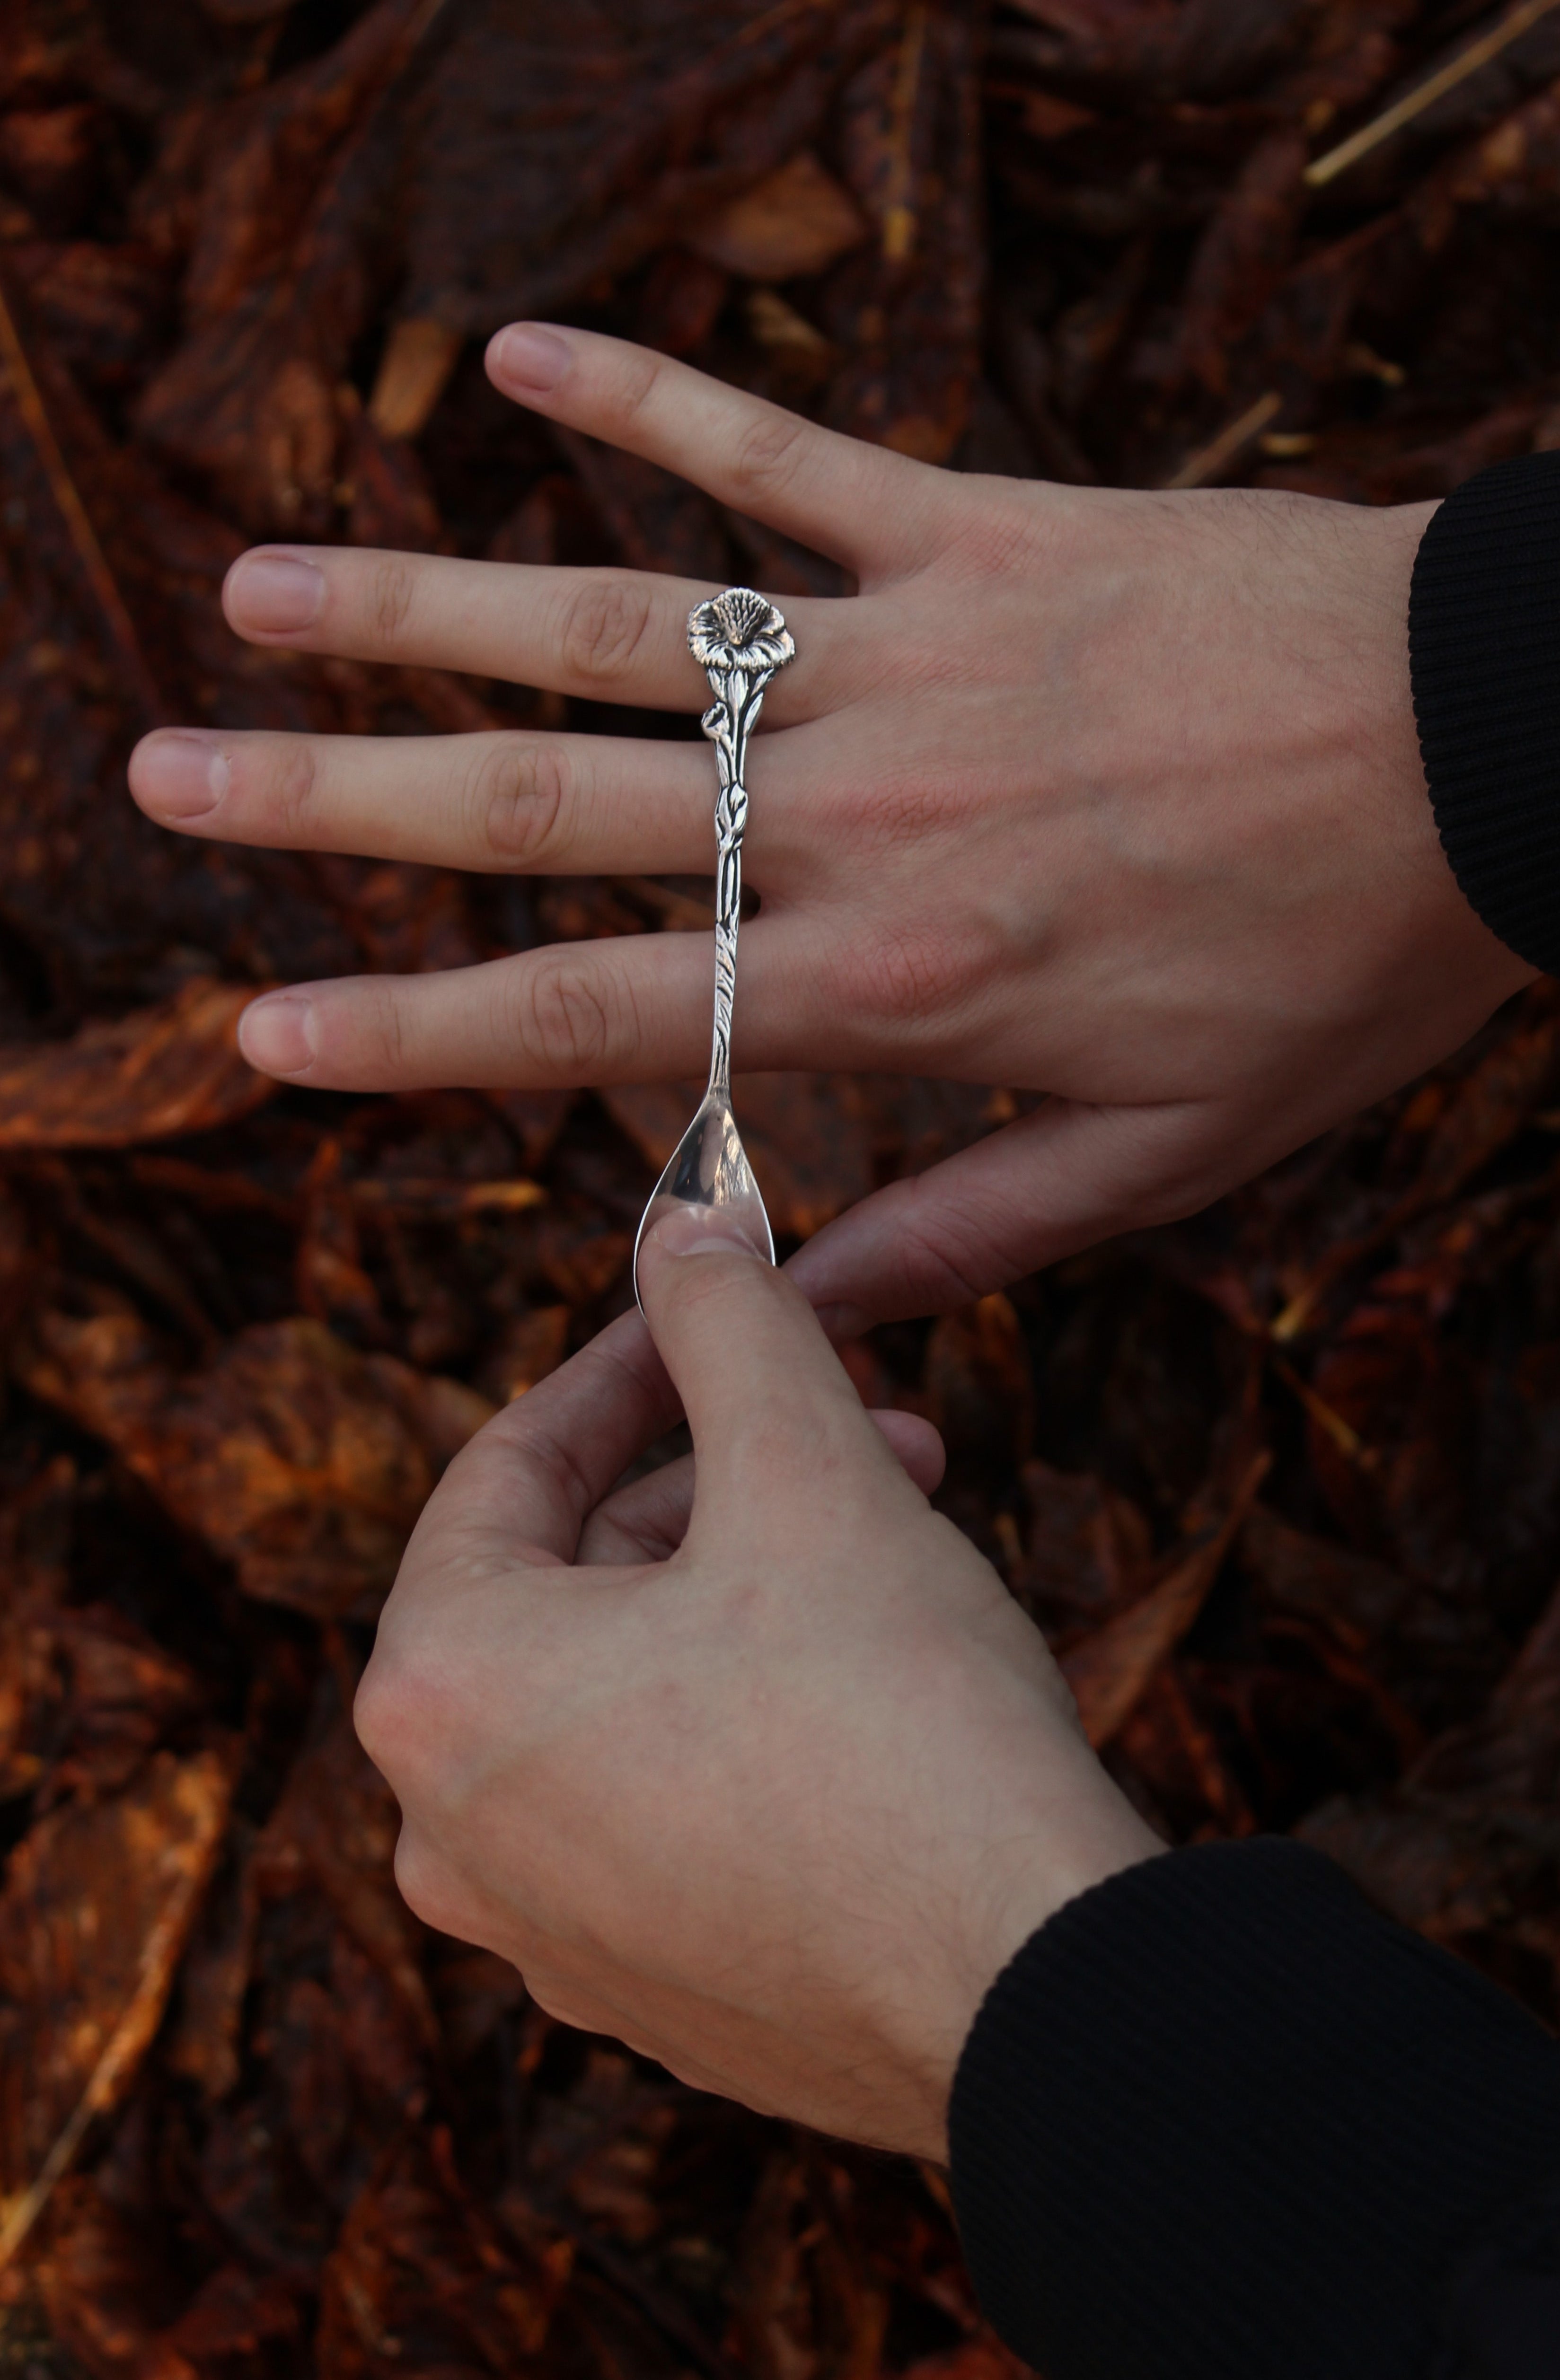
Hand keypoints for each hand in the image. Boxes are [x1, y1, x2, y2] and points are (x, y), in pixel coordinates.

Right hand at [128, 324, 1531, 1328]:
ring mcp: (907, 655)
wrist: (1495, 759)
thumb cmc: (1333, 966)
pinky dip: (648, 395)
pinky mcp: (978, 526)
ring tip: (256, 582)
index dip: (413, 1030)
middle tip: (166, 777)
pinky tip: (507, 358)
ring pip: (621, 628)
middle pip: (549, 809)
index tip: (262, 1028)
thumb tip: (797, 1301)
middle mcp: (859, 815)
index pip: (599, 1017)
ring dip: (426, 602)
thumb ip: (971, 1233)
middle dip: (340, 799)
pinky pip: (785, 451)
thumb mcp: (1173, 1158)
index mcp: (898, 982)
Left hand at [352, 1206, 1157, 2157]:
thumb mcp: (806, 1469)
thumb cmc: (897, 1723)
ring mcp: (546, 1930)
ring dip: (752, 1585)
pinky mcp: (649, 1994)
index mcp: (440, 1690)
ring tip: (900, 1529)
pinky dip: (749, 1712)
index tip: (716, 1304)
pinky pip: (668, 1801)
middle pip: (575, 1581)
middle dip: (725, 1478)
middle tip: (864, 1420)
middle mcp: (452, 1830)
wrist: (1026, 1991)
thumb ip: (726, 1324)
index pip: (510, 1467)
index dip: (631, 1365)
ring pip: (630, 1689)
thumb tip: (685, 1229)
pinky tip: (878, 1672)